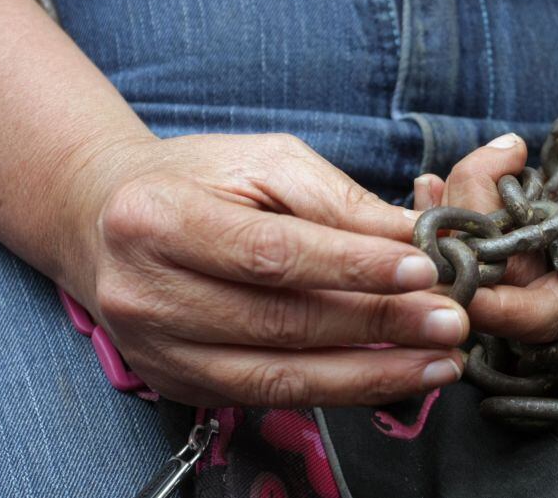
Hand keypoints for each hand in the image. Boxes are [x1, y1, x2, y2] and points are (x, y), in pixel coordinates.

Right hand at [64, 134, 468, 407]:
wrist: (106, 218)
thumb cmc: (197, 179)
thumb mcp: (264, 162)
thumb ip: (337, 200)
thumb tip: (417, 237)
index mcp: (158, 219)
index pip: (271, 254)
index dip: (352, 267)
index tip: (424, 270)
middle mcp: (145, 294)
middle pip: (279, 322)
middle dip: (379, 326)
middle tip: (451, 323)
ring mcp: (157, 350)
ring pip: (277, 377)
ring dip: (370, 376)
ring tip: (438, 363)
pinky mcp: (176, 383)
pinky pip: (268, 396)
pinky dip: (337, 390)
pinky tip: (392, 377)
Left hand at [411, 119, 557, 342]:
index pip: (550, 317)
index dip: (504, 308)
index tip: (466, 286)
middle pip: (501, 283)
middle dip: (463, 248)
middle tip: (444, 192)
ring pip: (488, 252)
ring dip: (449, 224)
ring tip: (422, 184)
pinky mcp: (547, 223)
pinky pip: (492, 221)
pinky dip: (461, 201)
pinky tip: (426, 179)